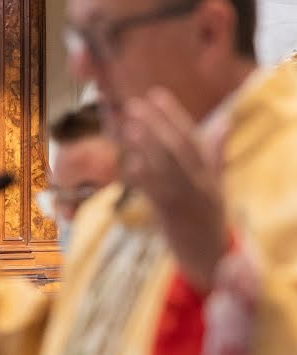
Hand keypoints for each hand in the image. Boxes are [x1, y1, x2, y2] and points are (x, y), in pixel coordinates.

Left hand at [119, 88, 228, 290]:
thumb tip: (224, 121)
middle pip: (179, 148)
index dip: (174, 115)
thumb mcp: (215, 184)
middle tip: (134, 105)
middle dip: (157, 125)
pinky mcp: (174, 218)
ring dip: (148, 147)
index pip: (192, 137)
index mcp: (209, 173)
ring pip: (168, 169)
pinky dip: (145, 181)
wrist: (212, 259)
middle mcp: (201, 183)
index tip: (155, 94)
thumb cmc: (207, 218)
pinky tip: (129, 167)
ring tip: (130, 127)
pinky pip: (157, 196)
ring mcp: (189, 200)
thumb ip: (216, 153)